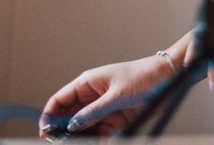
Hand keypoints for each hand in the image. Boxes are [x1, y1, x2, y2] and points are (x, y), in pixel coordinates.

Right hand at [39, 54, 171, 137]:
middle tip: (61, 143)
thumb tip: (73, 125)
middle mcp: (92, 96)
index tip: (44, 132)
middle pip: (69, 117)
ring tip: (81, 143)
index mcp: (88, 83)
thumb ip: (94, 112)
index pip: (60, 100)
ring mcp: (103, 109)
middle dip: (63, 131)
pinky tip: (98, 143)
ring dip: (80, 138)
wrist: (168, 78)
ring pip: (83, 128)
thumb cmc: (143, 76)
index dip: (49, 115)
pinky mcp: (115, 119)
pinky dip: (96, 140)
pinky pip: (99, 133)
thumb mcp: (117, 95)